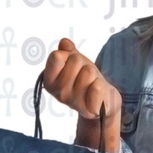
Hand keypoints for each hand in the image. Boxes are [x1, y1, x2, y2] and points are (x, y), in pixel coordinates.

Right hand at [43, 38, 121, 152]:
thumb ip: (67, 51)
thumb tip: (65, 42)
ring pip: (88, 72)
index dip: (67, 54)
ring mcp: (74, 103)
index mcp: (49, 81)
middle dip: (84, 63)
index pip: (56, 56)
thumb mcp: (75, 61)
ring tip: (92, 83)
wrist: (103, 99)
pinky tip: (98, 91)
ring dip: (94, 74)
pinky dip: (101, 85)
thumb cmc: (86, 79)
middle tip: (86, 74)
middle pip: (75, 60)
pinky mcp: (90, 110)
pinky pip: (97, 88)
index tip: (71, 61)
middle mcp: (59, 94)